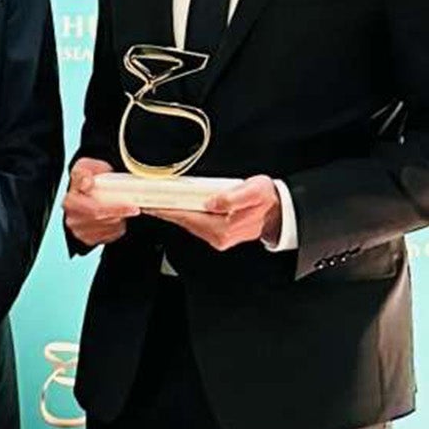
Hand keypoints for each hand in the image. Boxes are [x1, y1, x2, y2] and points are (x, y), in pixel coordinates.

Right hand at [64, 156, 139, 246]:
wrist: (91, 190)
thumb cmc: (90, 178)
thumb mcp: (86, 166)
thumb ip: (83, 172)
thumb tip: (87, 183)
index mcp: (70, 201)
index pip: (95, 210)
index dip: (115, 209)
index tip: (131, 207)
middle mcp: (72, 218)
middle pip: (102, 220)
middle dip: (120, 214)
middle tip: (134, 208)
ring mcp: (79, 230)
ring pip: (108, 229)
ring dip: (119, 220)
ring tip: (123, 210)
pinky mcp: (88, 239)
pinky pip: (108, 237)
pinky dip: (117, 229)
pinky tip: (117, 218)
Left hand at [149, 174, 281, 250]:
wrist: (280, 211)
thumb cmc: (267, 199)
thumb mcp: (254, 192)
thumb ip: (233, 197)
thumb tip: (213, 202)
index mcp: (223, 228)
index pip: (188, 218)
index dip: (168, 210)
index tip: (152, 204)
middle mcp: (218, 237)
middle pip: (184, 222)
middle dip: (166, 211)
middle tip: (147, 200)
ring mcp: (217, 237)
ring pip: (189, 223)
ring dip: (174, 212)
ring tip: (158, 201)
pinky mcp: (218, 233)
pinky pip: (196, 222)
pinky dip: (185, 214)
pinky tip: (178, 205)